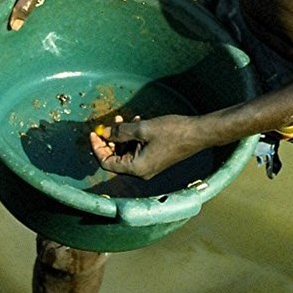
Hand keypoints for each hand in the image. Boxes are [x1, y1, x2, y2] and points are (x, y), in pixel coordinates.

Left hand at [90, 114, 204, 178]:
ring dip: (122, 137)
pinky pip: (137, 150)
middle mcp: (141, 172)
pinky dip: (133, 138)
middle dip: (110, 140)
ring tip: (123, 120)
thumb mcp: (143, 129)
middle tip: (109, 124)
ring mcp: (149, 166)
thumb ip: (121, 132)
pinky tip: (136, 123)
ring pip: (127, 153)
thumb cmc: (173, 132)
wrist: (198, 133)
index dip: (98, 147)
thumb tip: (105, 132)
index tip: (95, 132)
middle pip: (116, 159)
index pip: (107, 163)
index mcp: (136, 168)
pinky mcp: (156, 159)